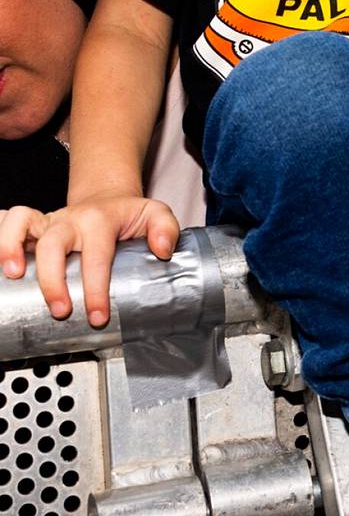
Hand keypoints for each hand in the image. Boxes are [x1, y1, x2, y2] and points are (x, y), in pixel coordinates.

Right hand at [0, 195, 180, 327]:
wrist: (105, 199)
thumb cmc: (127, 215)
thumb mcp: (154, 215)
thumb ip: (165, 229)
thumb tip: (163, 250)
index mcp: (99, 221)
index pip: (96, 256)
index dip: (95, 288)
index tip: (97, 316)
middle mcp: (69, 220)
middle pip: (53, 244)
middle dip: (53, 280)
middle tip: (60, 310)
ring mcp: (47, 223)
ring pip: (21, 223)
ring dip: (11, 246)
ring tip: (12, 275)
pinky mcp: (32, 228)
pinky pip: (8, 222)